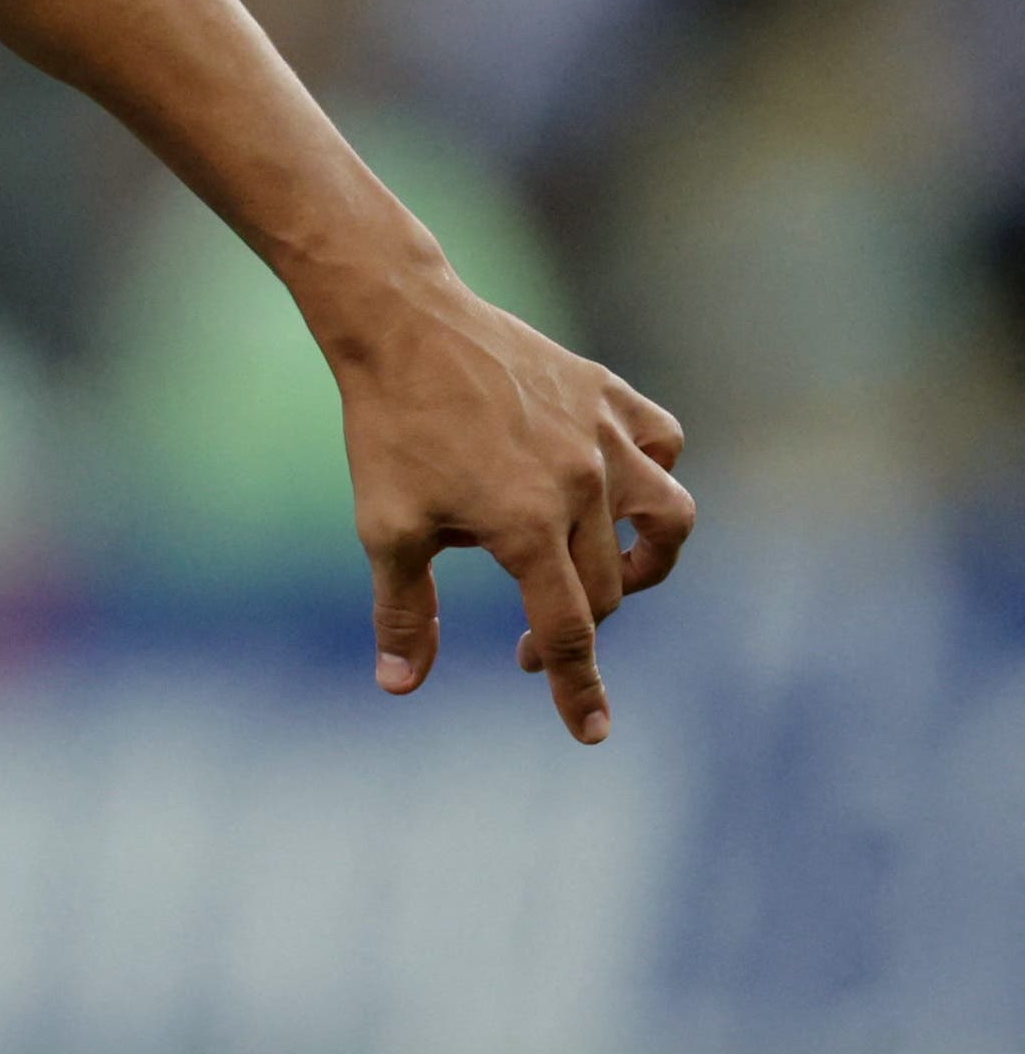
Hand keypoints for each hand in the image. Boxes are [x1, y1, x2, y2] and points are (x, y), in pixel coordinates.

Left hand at [336, 271, 694, 742]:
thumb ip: (403, 609)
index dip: (578, 688)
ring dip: (652, 556)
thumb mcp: (385, 526)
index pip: (568, 630)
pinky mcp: (604, 391)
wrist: (399, 321)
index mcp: (527, 526)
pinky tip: (620, 483)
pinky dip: (654, 466)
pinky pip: (662, 437)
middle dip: (579, 626)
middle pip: (610, 584)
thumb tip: (400, 685)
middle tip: (532, 640)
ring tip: (617, 571)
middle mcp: (581, 484)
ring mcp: (601, 434)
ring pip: (669, 513)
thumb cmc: (388, 427)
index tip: (591, 732)